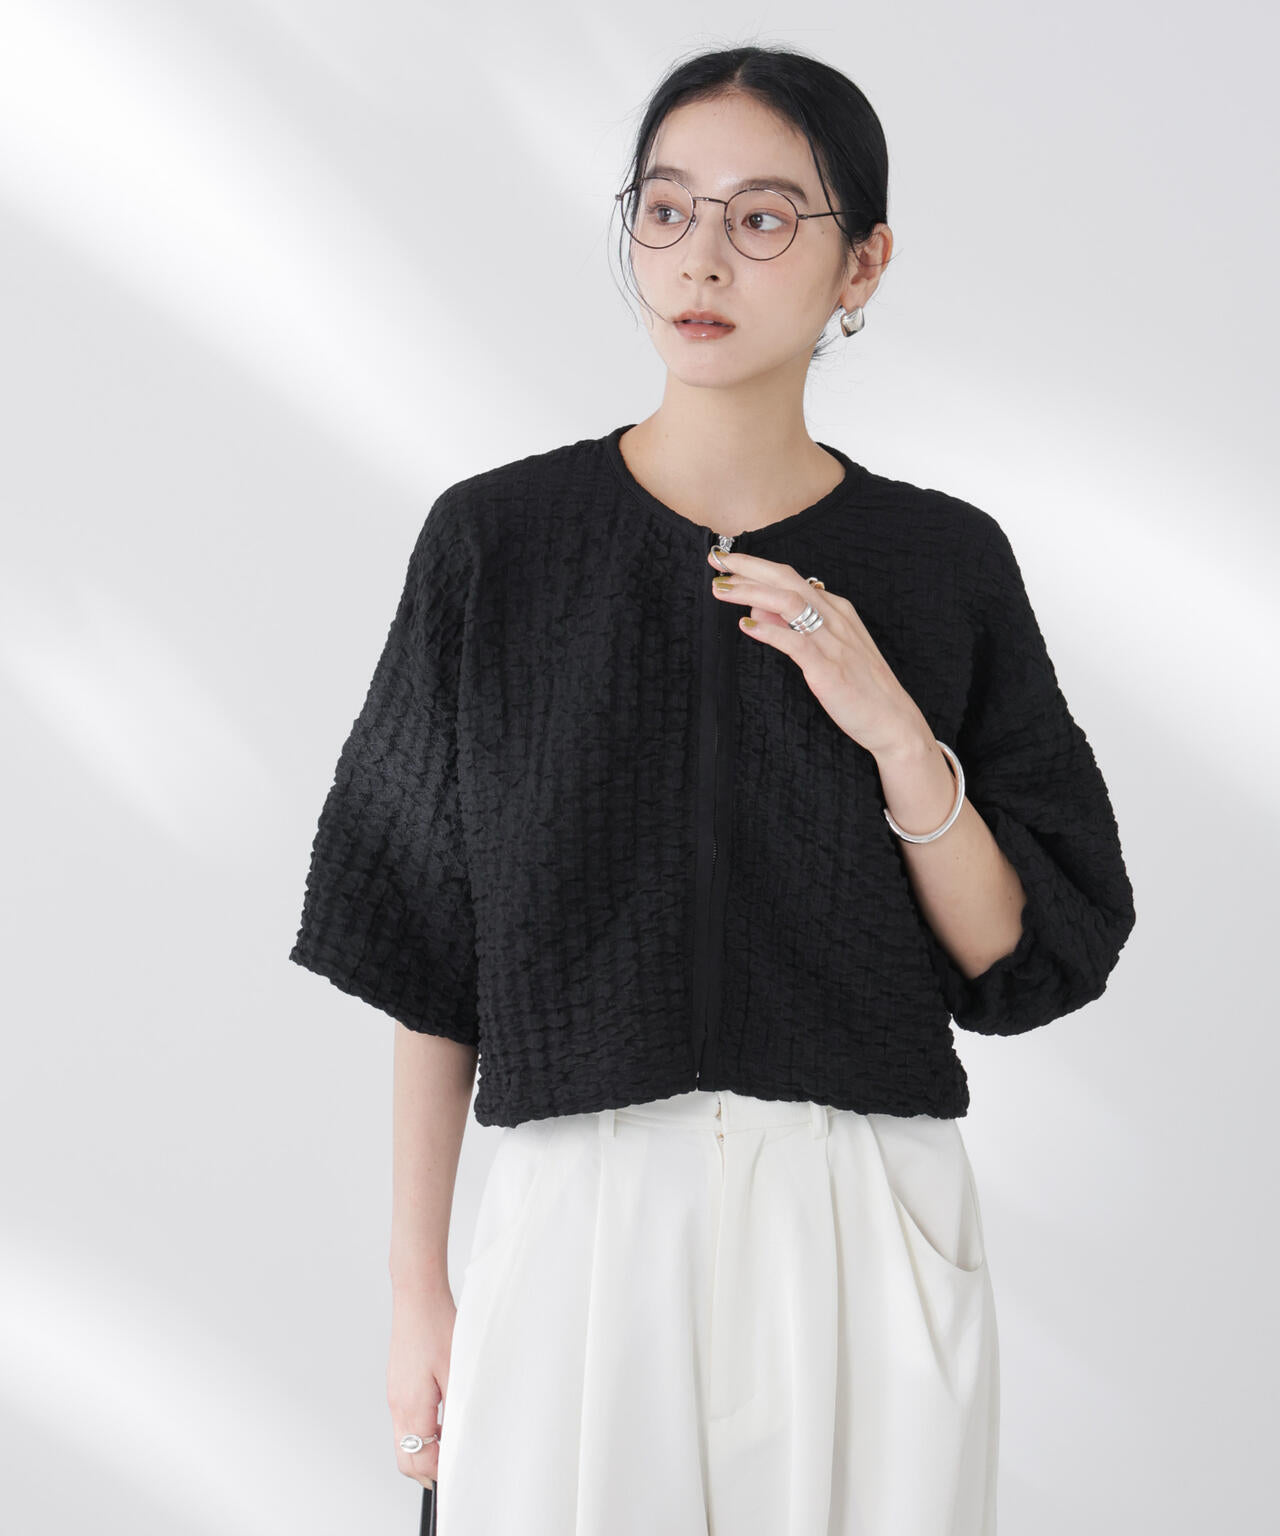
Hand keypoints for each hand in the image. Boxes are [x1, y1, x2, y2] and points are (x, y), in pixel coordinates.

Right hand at [388, 1287, 455, 1489]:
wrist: (418, 1297)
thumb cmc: (437, 1327)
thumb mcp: (456, 1372)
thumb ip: (456, 1411)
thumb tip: (460, 1441)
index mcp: (410, 1406)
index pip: (417, 1460)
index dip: (438, 1474)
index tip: (458, 1475)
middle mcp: (397, 1405)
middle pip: (405, 1458)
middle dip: (427, 1469)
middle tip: (453, 1468)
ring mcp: (395, 1395)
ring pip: (404, 1441)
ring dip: (425, 1449)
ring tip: (453, 1441)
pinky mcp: (397, 1385)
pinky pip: (405, 1421)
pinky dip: (422, 1430)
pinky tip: (443, 1418)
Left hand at [706, 545, 922, 758]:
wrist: (893, 720)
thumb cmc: (860, 686)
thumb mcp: (827, 647)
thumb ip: (795, 626)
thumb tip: (757, 609)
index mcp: (836, 609)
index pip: (790, 577)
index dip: (756, 566)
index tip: (727, 561)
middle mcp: (835, 617)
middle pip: (787, 579)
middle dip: (749, 567)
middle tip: (716, 561)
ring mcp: (832, 641)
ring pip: (788, 602)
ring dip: (751, 592)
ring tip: (720, 590)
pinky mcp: (828, 668)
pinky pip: (795, 642)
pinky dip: (769, 631)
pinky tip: (746, 627)